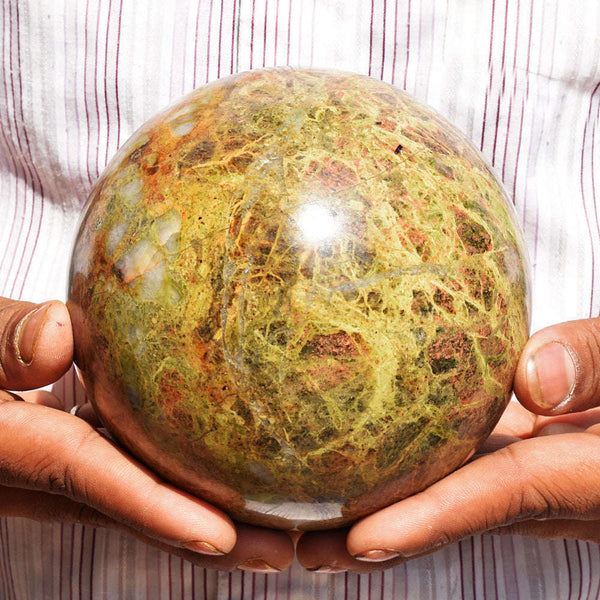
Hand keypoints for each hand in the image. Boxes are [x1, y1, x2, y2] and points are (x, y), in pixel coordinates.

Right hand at [0, 297, 292, 572]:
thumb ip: (1, 340)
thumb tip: (58, 336)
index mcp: (9, 444)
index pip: (86, 474)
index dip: (152, 508)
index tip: (220, 536)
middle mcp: (34, 470)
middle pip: (128, 507)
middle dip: (201, 534)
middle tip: (277, 549)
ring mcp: (54, 465)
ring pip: (134, 493)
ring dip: (199, 509)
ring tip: (273, 525)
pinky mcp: (70, 445)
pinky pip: (128, 466)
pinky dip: (174, 474)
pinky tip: (224, 469)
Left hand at [297, 317, 599, 572]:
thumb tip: (533, 381)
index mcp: (592, 471)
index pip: (505, 493)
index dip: (436, 521)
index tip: (364, 542)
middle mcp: (553, 483)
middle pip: (453, 512)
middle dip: (376, 536)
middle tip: (299, 547)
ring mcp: (530, 468)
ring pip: (447, 493)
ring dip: (376, 508)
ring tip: (301, 518)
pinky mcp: (518, 450)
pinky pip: (457, 463)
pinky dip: (404, 472)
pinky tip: (357, 462)